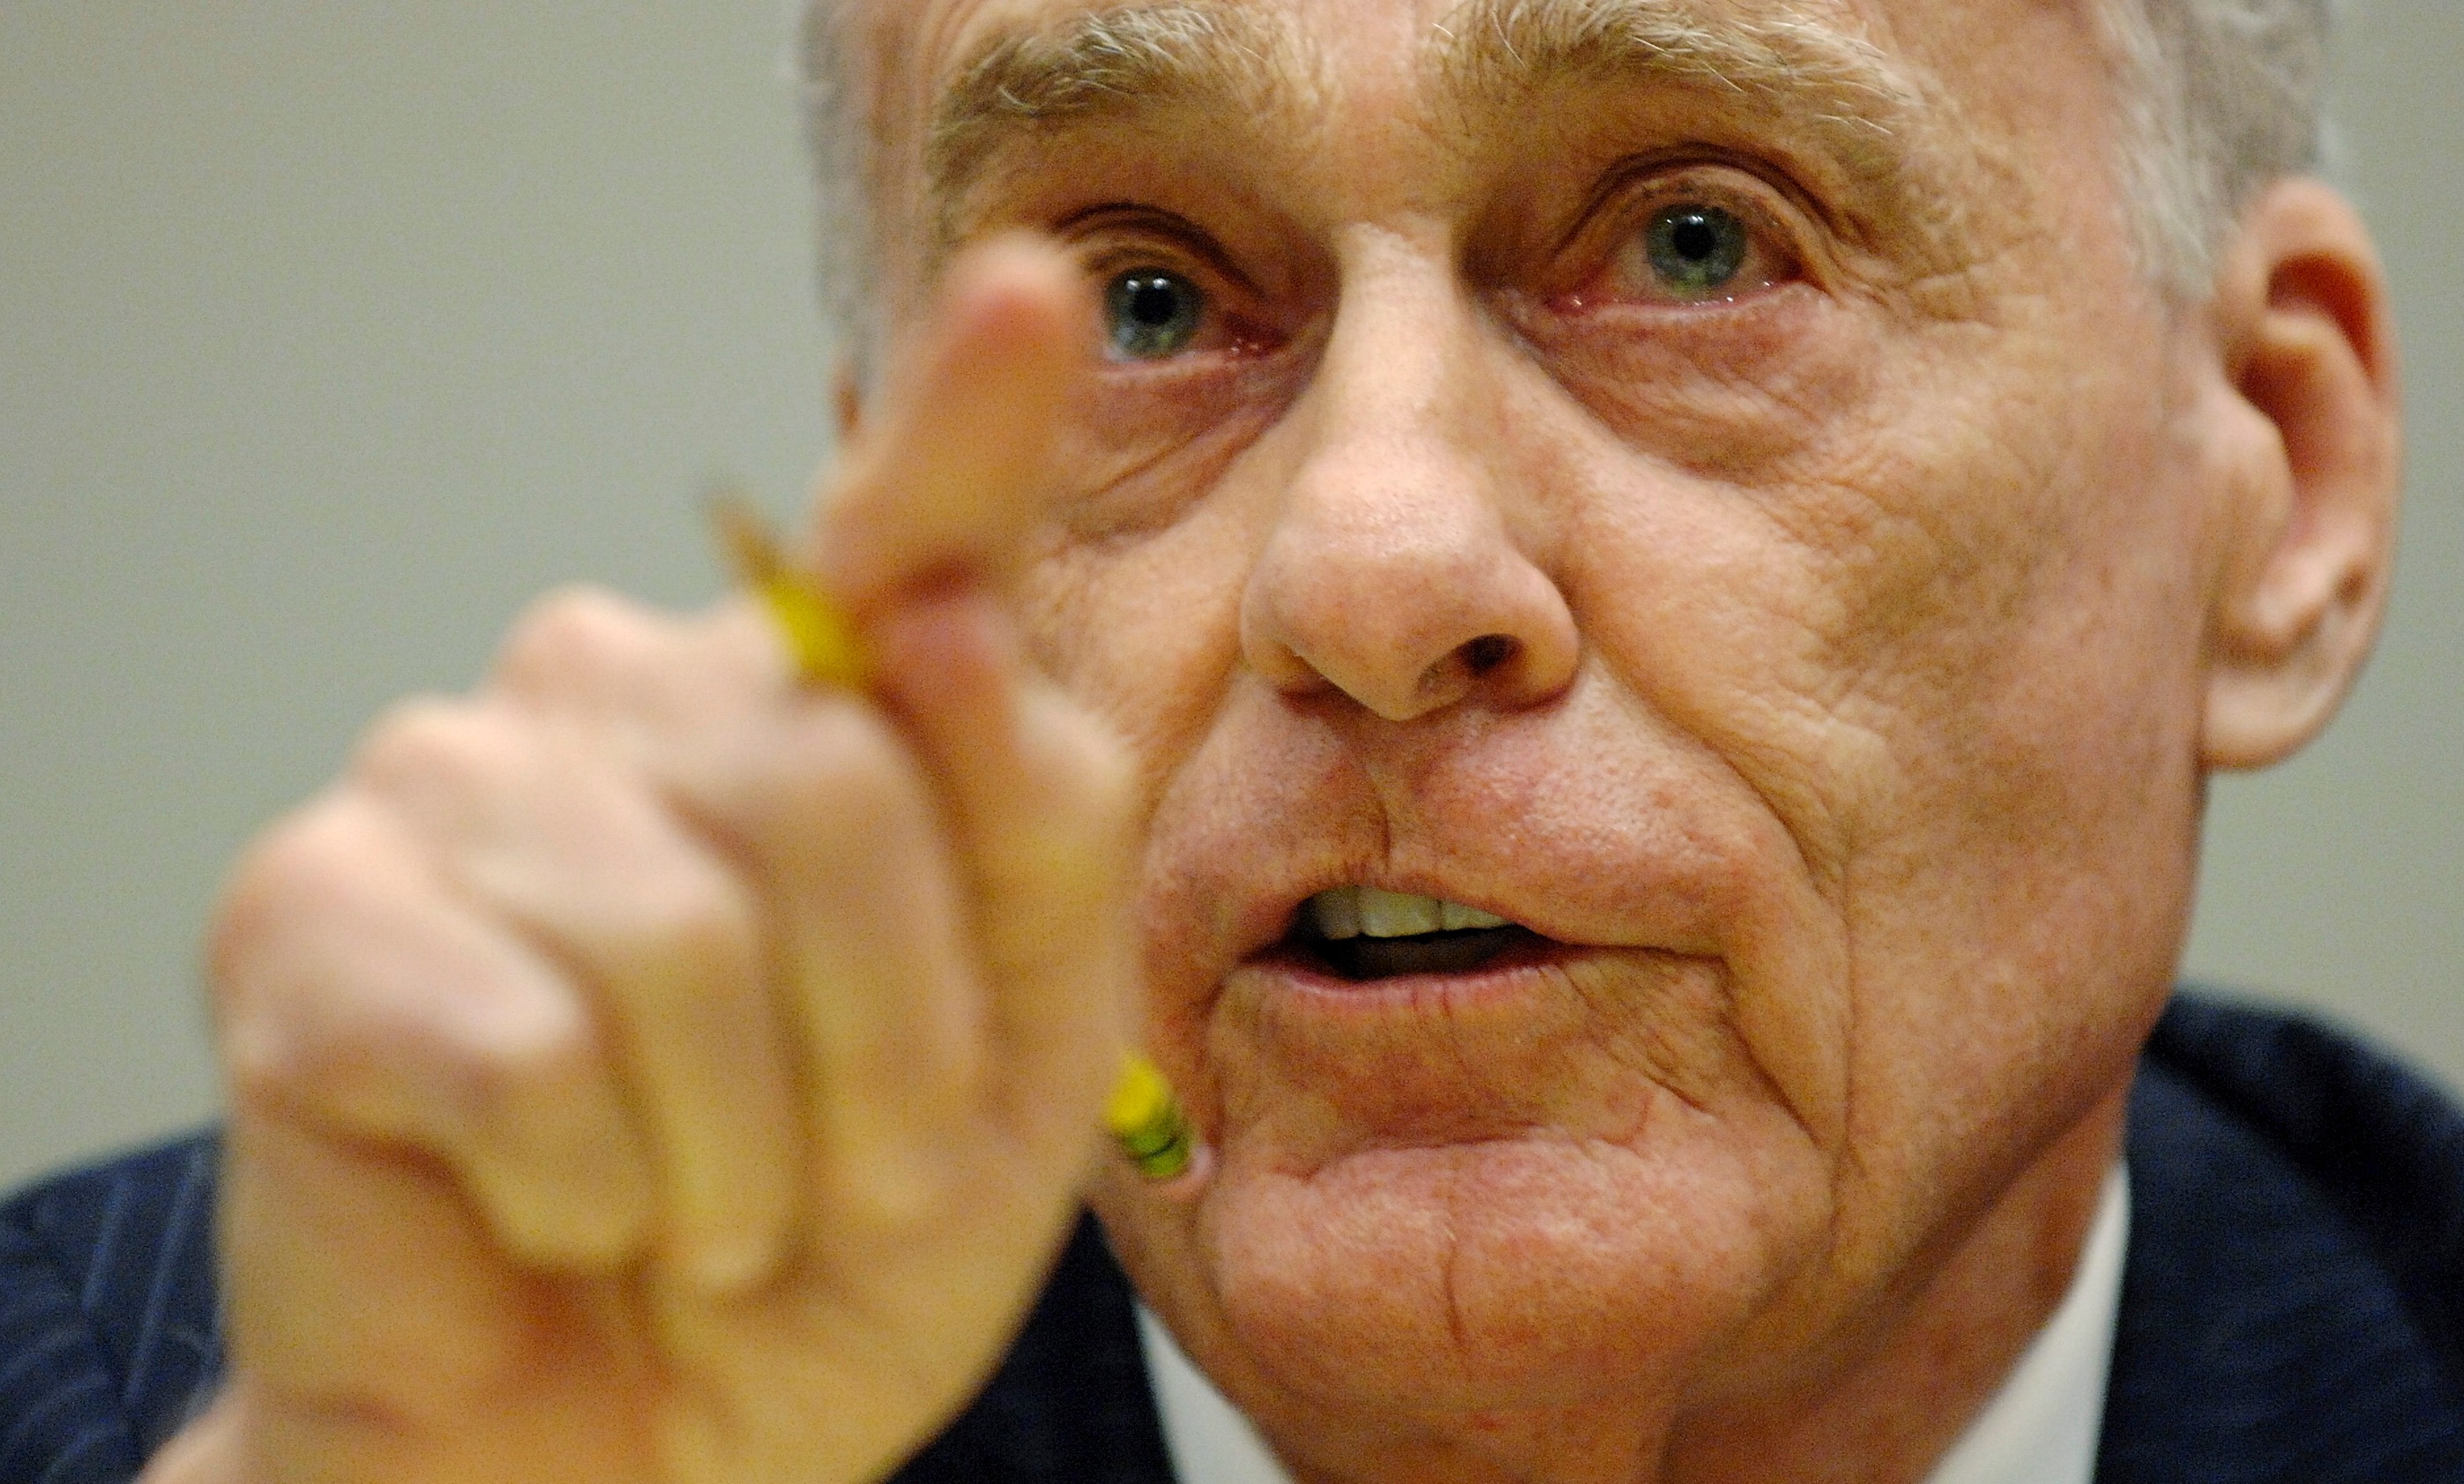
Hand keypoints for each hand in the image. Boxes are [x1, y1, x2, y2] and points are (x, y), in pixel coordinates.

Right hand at [149, 239, 1141, 1483]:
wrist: (633, 1448)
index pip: (901, 533)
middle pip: (839, 770)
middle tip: (848, 1172)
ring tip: (706, 1211)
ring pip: (687, 931)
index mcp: (803, 703)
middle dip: (895, 1041)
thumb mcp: (1018, 1049)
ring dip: (750, 1147)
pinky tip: (562, 1211)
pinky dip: (595, 1191)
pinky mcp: (304, 919)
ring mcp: (444, 786)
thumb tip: (941, 619)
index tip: (1033, 295)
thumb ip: (1028, 832)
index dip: (968, 420)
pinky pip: (534, 1051)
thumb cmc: (826, 1237)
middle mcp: (612, 688)